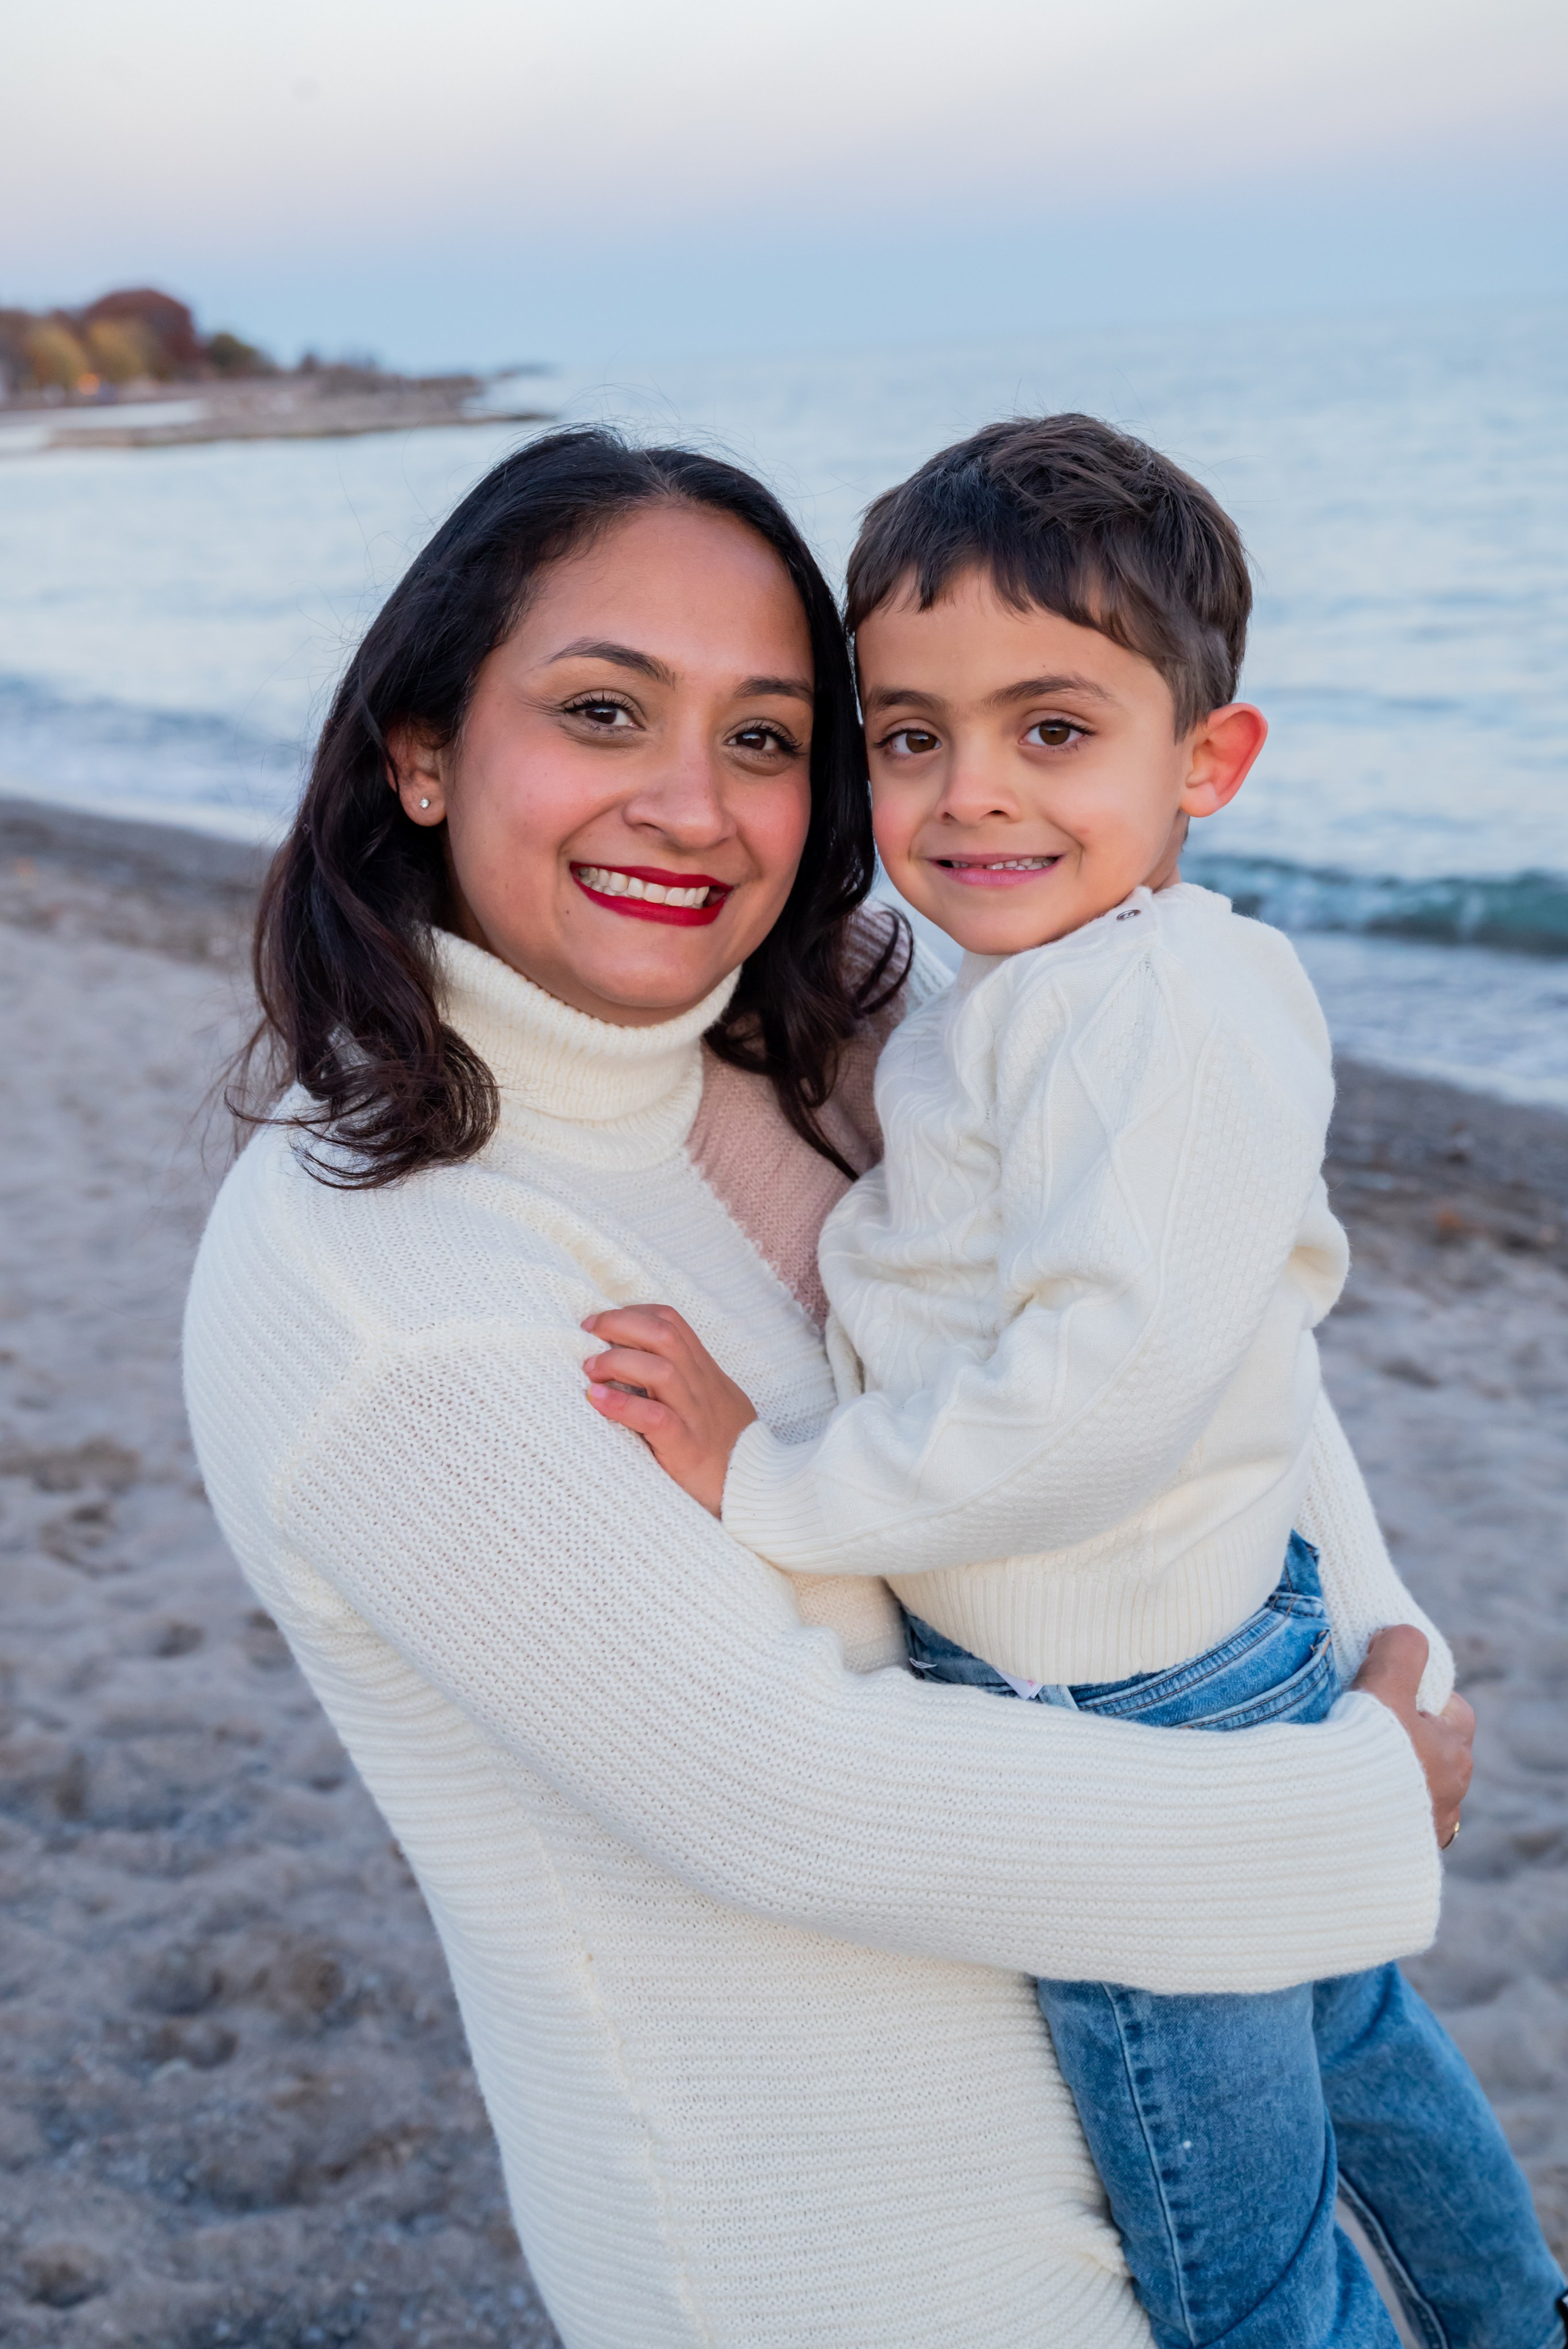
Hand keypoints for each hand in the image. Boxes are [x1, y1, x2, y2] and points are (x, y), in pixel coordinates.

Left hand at [582, 1304, 757, 1516]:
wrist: (754, 1486)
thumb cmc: (725, 1445)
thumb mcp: (710, 1400)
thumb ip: (682, 1379)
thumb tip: (637, 1362)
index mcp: (704, 1371)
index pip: (672, 1322)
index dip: (634, 1313)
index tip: (603, 1322)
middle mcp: (700, 1386)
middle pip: (663, 1334)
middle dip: (620, 1323)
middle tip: (588, 1332)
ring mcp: (694, 1415)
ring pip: (660, 1369)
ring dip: (617, 1361)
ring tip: (590, 1370)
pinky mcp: (686, 1446)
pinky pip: (654, 1418)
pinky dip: (621, 1405)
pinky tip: (596, 1399)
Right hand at [1351, 1625, 1472, 1850]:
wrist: (1336, 1826)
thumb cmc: (1366, 1753)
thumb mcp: (1385, 1686)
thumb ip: (1400, 1651)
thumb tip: (1402, 1633)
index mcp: (1454, 1754)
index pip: (1453, 1711)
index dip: (1420, 1694)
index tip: (1385, 1690)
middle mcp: (1449, 1795)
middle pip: (1432, 1750)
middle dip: (1403, 1738)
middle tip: (1361, 1726)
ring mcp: (1425, 1828)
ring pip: (1413, 1787)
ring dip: (1388, 1776)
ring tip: (1347, 1763)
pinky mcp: (1398, 1852)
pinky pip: (1392, 1821)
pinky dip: (1373, 1807)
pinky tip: (1345, 1797)